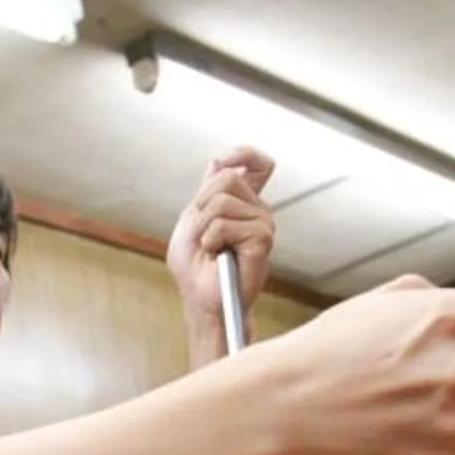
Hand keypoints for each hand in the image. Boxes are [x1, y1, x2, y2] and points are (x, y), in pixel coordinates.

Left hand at [168, 148, 276, 353]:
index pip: (256, 164)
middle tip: (203, 233)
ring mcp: (262, 223)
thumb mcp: (192, 219)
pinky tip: (218, 254)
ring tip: (210, 247)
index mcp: (242, 202)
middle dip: (202, 203)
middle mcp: (257, 210)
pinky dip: (211, 239)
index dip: (243, 154)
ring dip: (203, 226)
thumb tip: (221, 162)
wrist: (202, 300)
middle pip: (227, 176)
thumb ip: (207, 190)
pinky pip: (224, 224)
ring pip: (222, 200)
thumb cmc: (196, 268)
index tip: (224, 161)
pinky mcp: (262, 239)